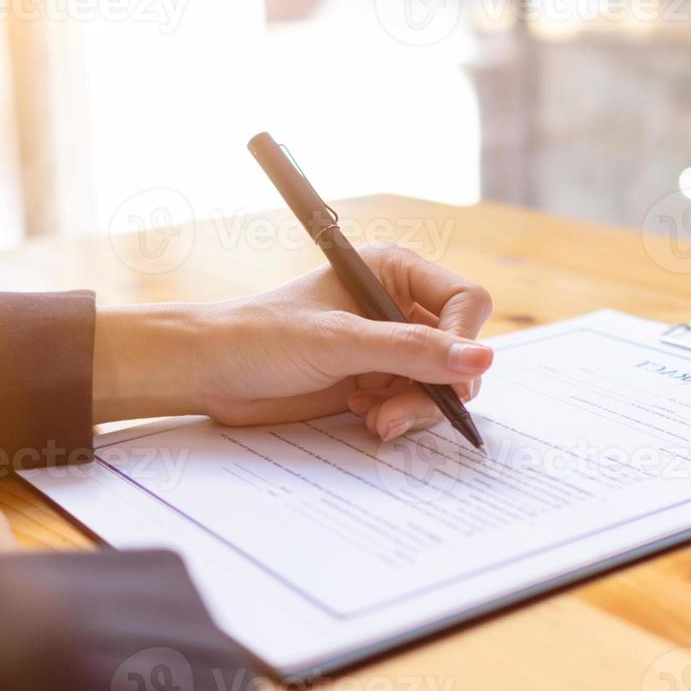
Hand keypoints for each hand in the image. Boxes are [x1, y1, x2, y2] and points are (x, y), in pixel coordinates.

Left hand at [93, 244, 493, 440]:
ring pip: (440, 383)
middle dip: (435, 386)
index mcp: (394, 271)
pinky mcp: (375, 381)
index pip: (465, 301)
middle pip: (458, 350)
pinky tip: (362, 416)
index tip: (449, 376)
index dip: (464, 340)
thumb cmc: (260, 337)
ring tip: (373, 420)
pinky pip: (414, 404)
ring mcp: (388, 347)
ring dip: (414, 408)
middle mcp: (398, 305)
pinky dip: (398, 417)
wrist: (208, 372)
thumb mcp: (340, 341)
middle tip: (396, 413)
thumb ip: (412, 350)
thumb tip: (482, 359)